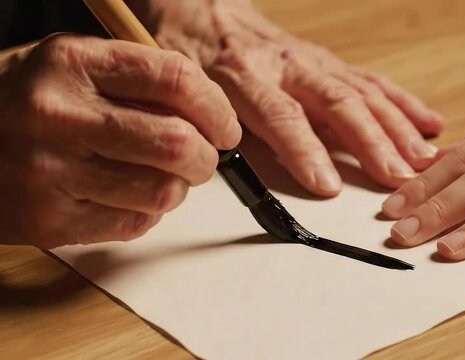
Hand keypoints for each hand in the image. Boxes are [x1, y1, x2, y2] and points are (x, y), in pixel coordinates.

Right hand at [0, 34, 239, 247]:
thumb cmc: (29, 102)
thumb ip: (139, 80)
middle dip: (207, 157)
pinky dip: (146, 213)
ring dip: (179, 188)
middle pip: (177, 143)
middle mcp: (58, 114)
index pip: (176, 79)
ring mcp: (49, 171)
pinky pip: (134, 224)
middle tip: (202, 158)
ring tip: (163, 178)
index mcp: (72, 62)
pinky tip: (127, 196)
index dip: (216, 108)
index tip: (225, 126)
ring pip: (162, 191)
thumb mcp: (75, 67)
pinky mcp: (48, 220)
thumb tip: (211, 115)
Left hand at [131, 0, 444, 195]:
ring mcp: (315, 62)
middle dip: (371, 143)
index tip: (327, 186)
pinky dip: (404, 104)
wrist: (206, 13)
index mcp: (244, 76)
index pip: (280, 116)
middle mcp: (288, 65)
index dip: (305, 151)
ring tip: (422, 162)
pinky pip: (373, 81)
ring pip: (363, 93)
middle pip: (336, 104)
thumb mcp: (189, 96)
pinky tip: (429, 124)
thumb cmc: (196, 57)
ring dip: (397, 129)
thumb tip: (232, 174)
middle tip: (397, 179)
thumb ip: (214, 131)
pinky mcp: (332, 62)